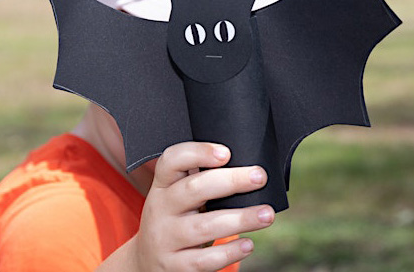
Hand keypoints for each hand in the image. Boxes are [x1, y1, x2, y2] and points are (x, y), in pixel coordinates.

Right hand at [131, 141, 274, 270]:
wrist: (147, 262)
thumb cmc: (174, 219)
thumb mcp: (176, 196)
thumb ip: (199, 179)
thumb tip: (245, 167)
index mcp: (163, 185)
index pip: (171, 160)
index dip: (198, 153)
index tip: (226, 153)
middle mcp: (160, 208)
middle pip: (194, 189)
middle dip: (231, 181)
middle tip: (259, 177)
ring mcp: (165, 239)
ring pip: (204, 226)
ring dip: (240, 218)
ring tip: (266, 214)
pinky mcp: (174, 266)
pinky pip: (204, 260)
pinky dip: (229, 252)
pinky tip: (248, 244)